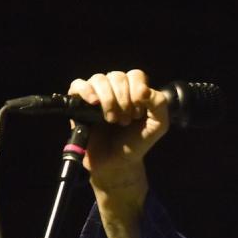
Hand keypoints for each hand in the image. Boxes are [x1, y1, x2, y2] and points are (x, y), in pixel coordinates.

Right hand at [67, 69, 169, 191]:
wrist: (117, 162)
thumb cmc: (137, 142)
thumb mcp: (159, 124)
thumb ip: (160, 103)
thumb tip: (143, 89)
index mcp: (134, 90)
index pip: (135, 75)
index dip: (137, 91)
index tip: (139, 113)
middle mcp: (114, 88)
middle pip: (117, 76)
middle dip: (124, 100)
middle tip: (126, 121)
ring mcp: (96, 94)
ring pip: (99, 79)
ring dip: (108, 100)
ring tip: (112, 120)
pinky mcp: (79, 103)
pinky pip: (78, 85)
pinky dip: (86, 91)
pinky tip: (94, 103)